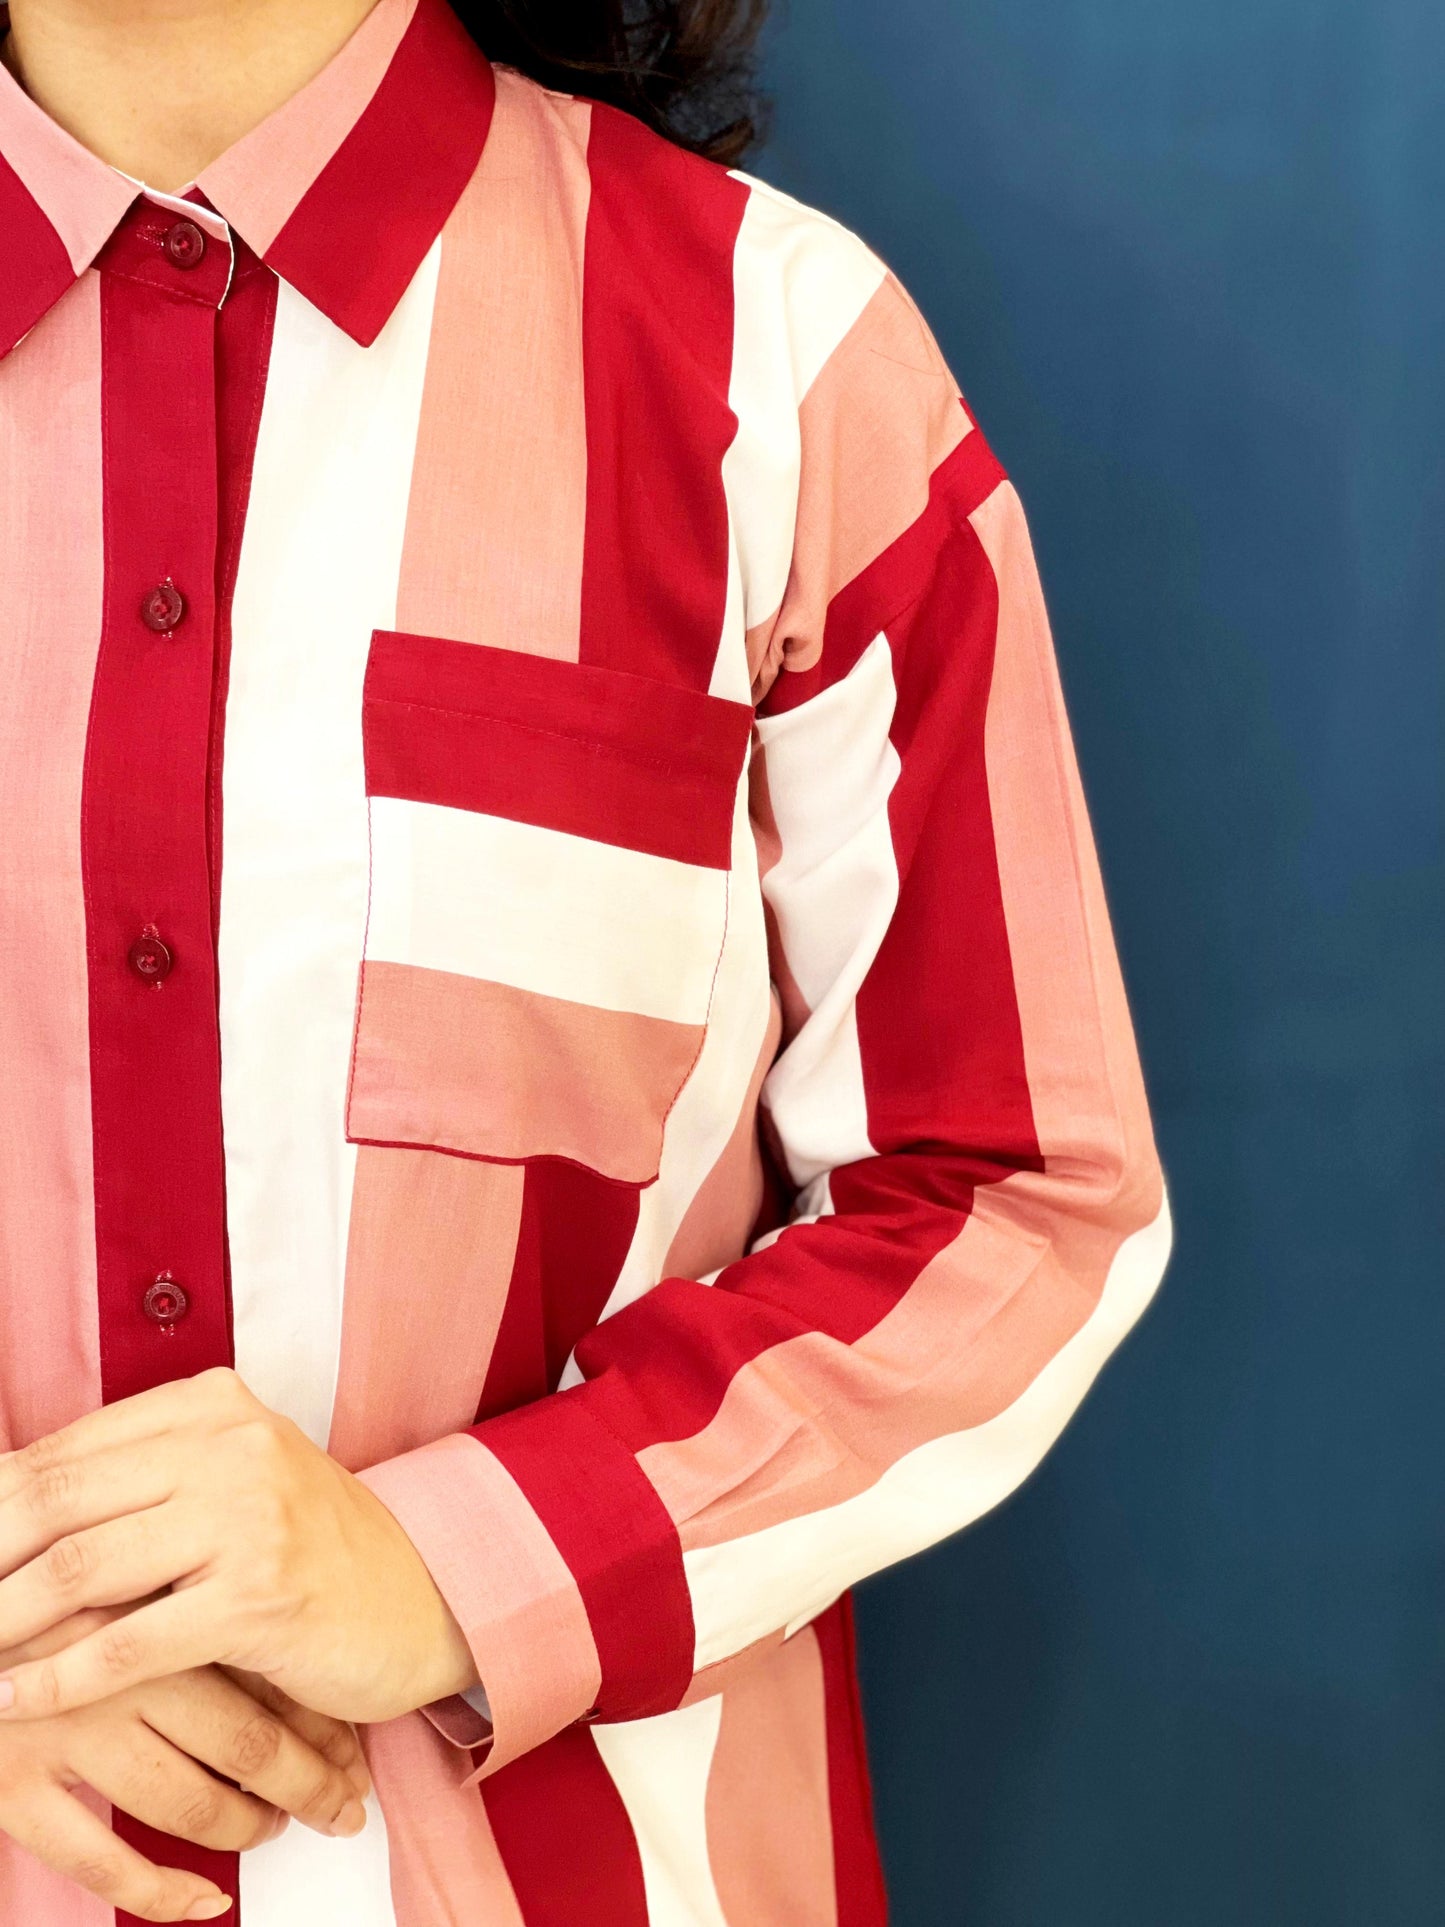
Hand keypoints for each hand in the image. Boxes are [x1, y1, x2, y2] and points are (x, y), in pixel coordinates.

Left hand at [0, 1372, 477, 1724]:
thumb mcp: (228, 1485)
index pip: (62, 1451)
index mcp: (209, 1405)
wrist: (422, 1595)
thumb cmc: (308, 1548)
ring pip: (78, 1570)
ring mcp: (248, 1517)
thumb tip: (8, 1503)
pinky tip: (12, 1699)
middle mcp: (228, 1444)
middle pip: (55, 1500)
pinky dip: (56, 1680)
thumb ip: (137, 1481)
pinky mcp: (260, 1597)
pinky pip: (128, 1645)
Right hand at [0, 1609, 372, 1922]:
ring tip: (274, 1831)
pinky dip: (158, 1891)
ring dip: (244, 1827)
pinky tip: (200, 1904)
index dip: (317, 1709)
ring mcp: (64, 1730)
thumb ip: (174, 1574)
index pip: (262, 1663)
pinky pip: (97, 1857)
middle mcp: (117, 1666)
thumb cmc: (20, 1577)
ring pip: (185, 1799)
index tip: (355, 1741)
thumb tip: (268, 1626)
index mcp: (151, 1598)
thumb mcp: (103, 1559)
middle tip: (344, 1801)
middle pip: (243, 1736)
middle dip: (307, 1778)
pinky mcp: (11, 1784)